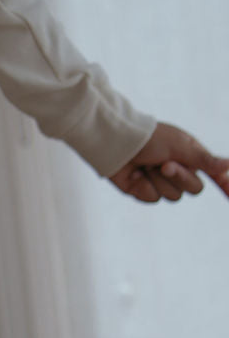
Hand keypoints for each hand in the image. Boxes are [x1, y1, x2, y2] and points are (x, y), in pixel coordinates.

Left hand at [108, 121, 228, 203]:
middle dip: (179, 177)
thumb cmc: (151, 139)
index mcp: (192, 156)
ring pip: (173, 196)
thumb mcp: (181, 147)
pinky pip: (153, 198)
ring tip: (147, 165)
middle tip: (164, 164)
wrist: (119, 143)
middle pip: (195, 189)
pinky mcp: (145, 191)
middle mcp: (180, 171)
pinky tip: (136, 174)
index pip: (215, 175)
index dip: (225, 185)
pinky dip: (145, 186)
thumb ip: (204, 160)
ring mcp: (162, 182)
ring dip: (159, 180)